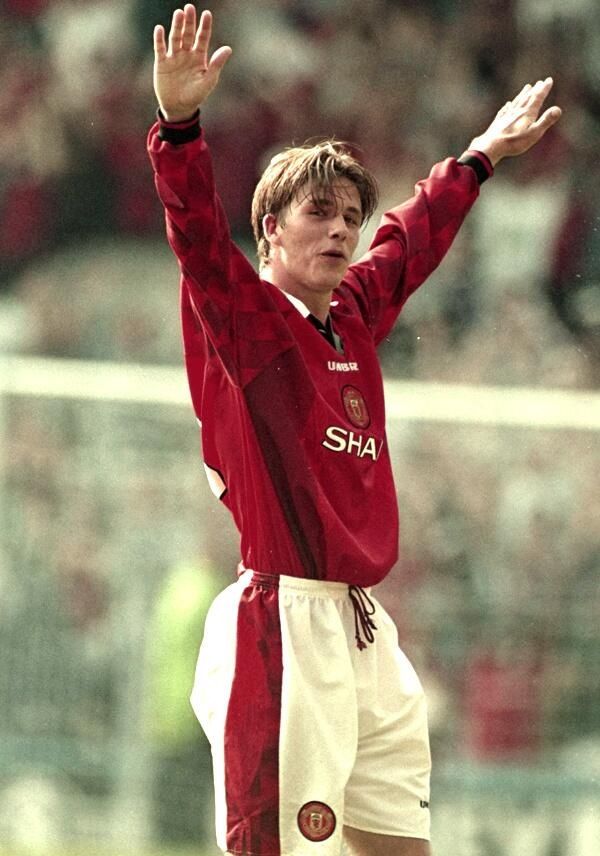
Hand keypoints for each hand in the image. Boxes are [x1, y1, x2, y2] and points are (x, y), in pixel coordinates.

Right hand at [153, 5, 231, 121]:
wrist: (179, 108)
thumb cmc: (196, 95)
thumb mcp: (208, 81)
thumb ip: (216, 64)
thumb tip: (228, 48)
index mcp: (199, 57)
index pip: (202, 38)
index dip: (204, 26)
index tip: (207, 14)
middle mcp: (186, 53)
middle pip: (188, 34)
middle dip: (189, 22)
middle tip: (189, 8)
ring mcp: (174, 57)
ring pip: (175, 38)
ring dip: (176, 26)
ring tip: (178, 14)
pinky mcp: (162, 62)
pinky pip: (160, 48)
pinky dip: (159, 39)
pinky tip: (160, 29)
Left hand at [468, 78, 561, 166]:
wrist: (492, 146)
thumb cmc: (514, 142)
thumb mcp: (534, 133)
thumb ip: (546, 121)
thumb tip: (558, 109)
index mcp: (527, 113)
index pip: (537, 98)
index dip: (544, 89)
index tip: (548, 80)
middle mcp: (517, 111)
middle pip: (527, 98)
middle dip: (535, 90)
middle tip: (540, 82)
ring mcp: (506, 116)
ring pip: (516, 102)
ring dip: (522, 94)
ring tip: (527, 87)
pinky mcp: (498, 123)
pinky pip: (504, 111)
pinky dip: (508, 106)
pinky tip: (507, 105)